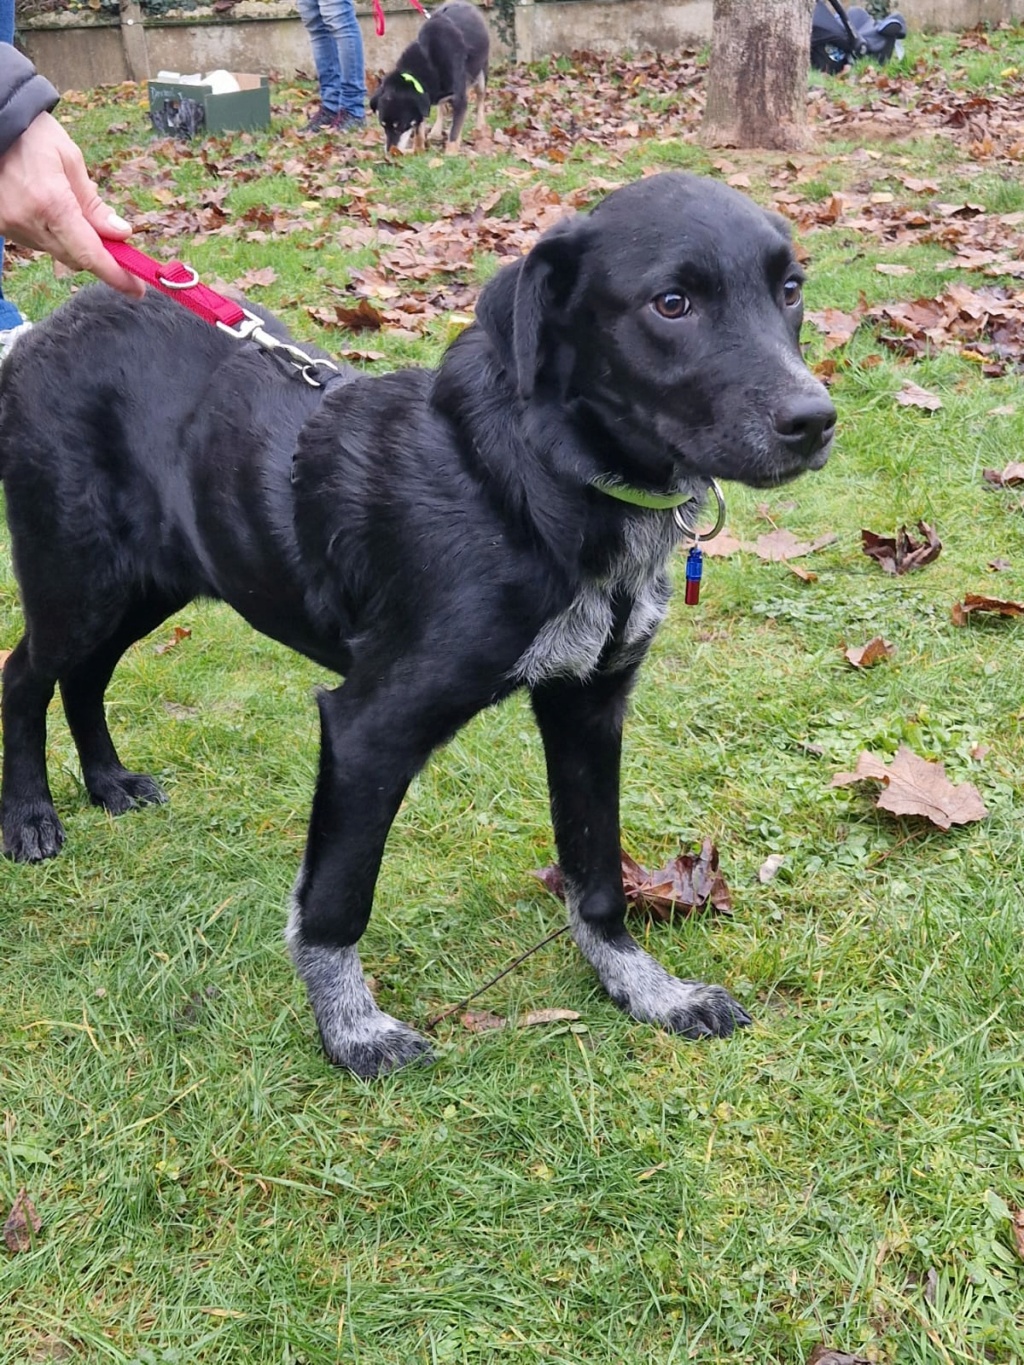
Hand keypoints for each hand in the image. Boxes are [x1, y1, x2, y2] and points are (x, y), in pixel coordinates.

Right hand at [0, 111, 144, 296]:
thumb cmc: (33, 134)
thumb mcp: (71, 159)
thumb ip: (95, 204)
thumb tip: (121, 234)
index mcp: (51, 203)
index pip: (89, 253)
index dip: (116, 275)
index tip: (137, 289)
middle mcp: (29, 221)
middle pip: (76, 259)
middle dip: (100, 257)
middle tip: (118, 244)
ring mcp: (12, 227)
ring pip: (58, 253)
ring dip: (76, 243)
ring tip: (74, 209)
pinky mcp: (3, 226)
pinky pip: (40, 243)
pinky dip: (55, 235)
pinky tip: (52, 209)